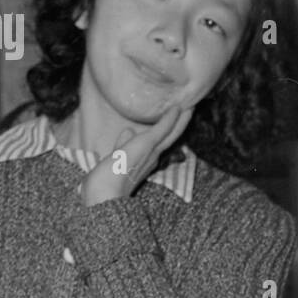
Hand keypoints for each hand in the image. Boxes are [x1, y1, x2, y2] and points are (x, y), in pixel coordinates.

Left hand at [78, 105, 193, 206]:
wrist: (106, 190)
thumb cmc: (106, 178)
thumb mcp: (117, 155)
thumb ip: (123, 144)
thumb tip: (128, 130)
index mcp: (146, 159)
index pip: (159, 142)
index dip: (167, 130)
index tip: (174, 117)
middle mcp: (153, 157)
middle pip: (170, 138)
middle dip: (180, 124)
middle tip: (190, 109)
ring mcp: (152, 151)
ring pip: (171, 134)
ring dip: (182, 120)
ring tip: (191, 106)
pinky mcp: (148, 144)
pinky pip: (162, 129)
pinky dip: (171, 119)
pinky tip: (179, 108)